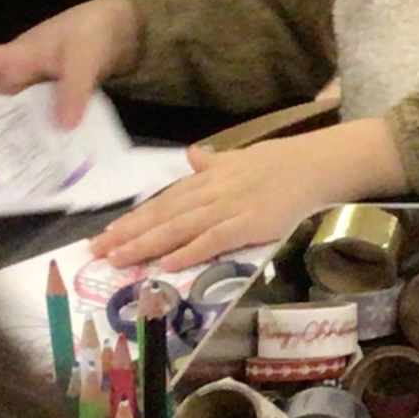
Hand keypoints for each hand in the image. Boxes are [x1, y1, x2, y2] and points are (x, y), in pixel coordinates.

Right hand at [0, 0, 139, 127]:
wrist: (122, 31)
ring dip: (2, 140)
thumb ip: (75, 90)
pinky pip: (32, 122)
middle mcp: (17, 76)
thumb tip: (62, 128)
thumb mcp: (85, 58)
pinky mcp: (50, 101)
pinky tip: (32, 163)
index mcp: (15, 57)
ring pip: (7, 118)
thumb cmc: (93, 34)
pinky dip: (30, 139)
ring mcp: (32, 90)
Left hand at [88, 119, 404, 272]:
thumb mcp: (244, 157)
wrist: (321, 162)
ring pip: (180, 228)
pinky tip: (167, 263)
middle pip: (163, 214)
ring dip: (147, 245)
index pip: (165, 200)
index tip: (108, 233)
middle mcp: (213, 191)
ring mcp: (231, 207)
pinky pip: (213, 239)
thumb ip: (215, 160)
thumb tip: (191, 154)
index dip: (135, 217)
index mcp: (210, 177)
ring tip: (119, 259)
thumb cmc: (287, 162)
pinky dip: (189, 251)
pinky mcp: (251, 223)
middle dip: (129, 234)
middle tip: (97, 251)